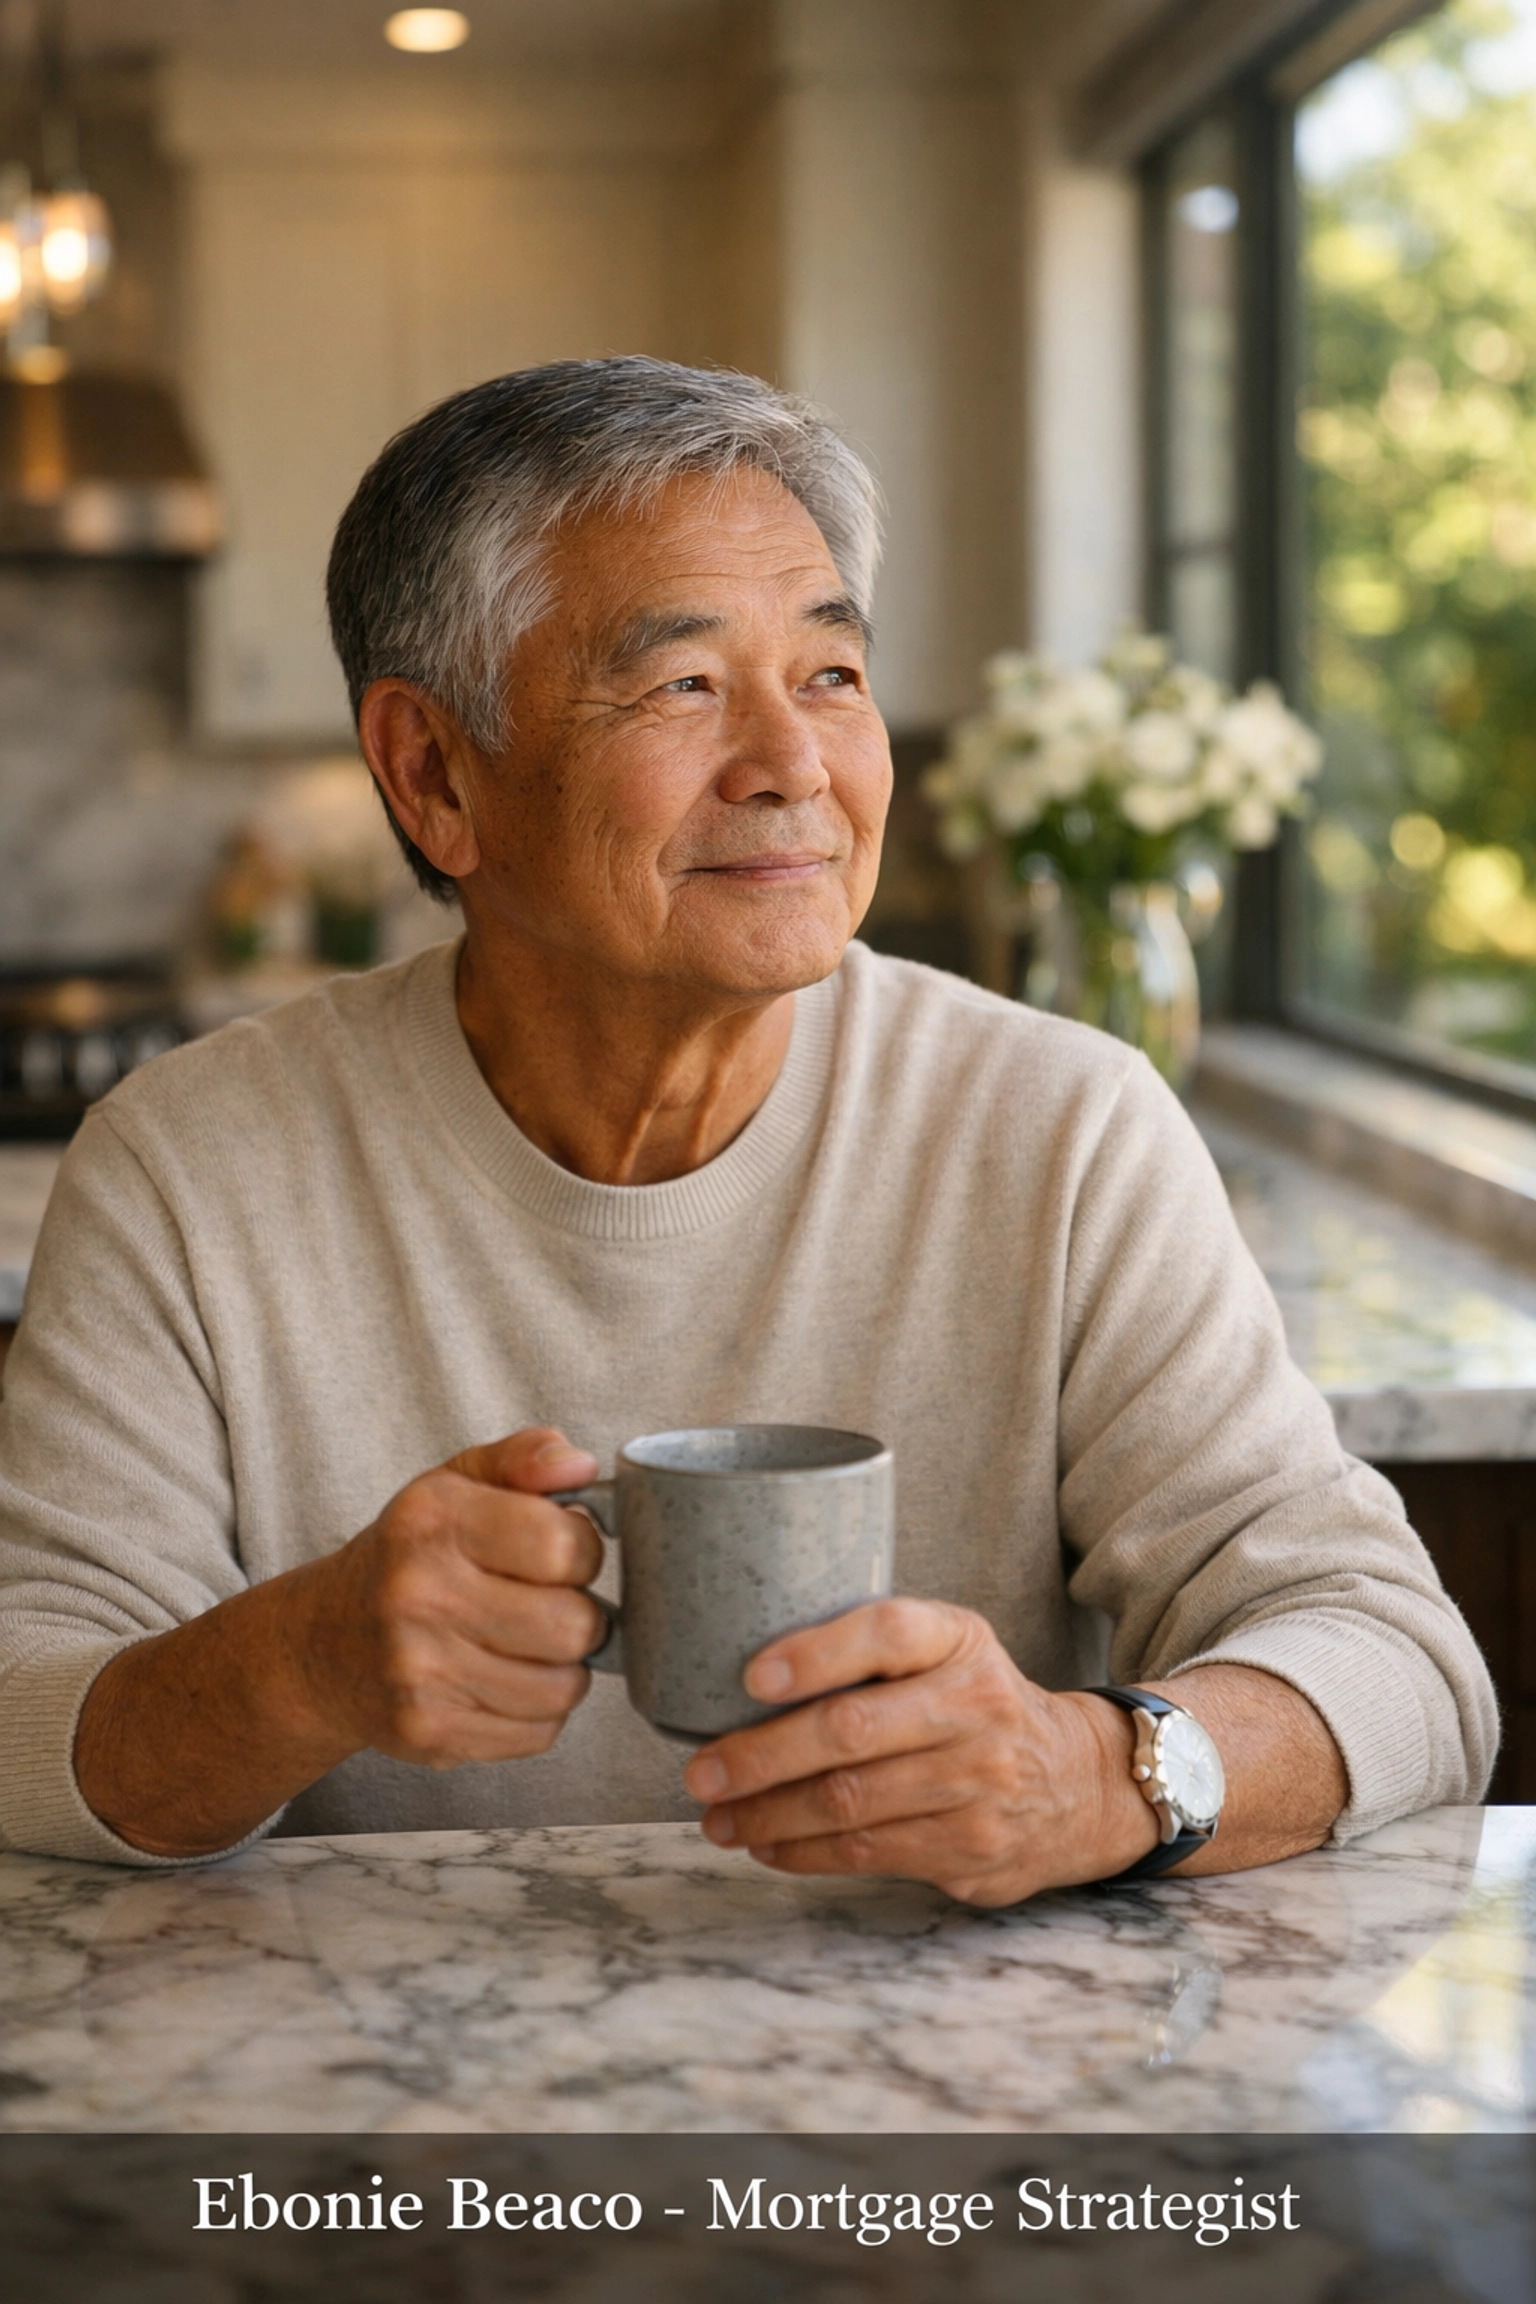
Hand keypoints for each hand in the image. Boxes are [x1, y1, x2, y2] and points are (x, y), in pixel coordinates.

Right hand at [301, 1425, 607, 1767]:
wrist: (320, 1644)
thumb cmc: (407, 1558)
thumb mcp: (454, 1484)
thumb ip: (523, 1458)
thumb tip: (580, 1467)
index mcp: (432, 1521)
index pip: (562, 1546)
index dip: (584, 1550)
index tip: (564, 1553)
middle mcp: (417, 1596)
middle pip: (573, 1625)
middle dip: (583, 1614)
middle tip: (553, 1605)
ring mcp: (420, 1672)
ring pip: (564, 1687)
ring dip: (564, 1668)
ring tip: (530, 1645)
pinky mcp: (428, 1732)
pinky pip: (540, 1733)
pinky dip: (538, 1711)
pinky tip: (506, 1681)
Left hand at [681, 1599, 1158, 1905]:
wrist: (1080, 1781)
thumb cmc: (976, 1704)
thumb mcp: (948, 1649)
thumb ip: (873, 1650)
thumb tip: (739, 1669)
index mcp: (960, 1641)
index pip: (885, 1633)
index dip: (815, 1654)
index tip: (750, 1677)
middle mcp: (975, 1707)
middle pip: (852, 1733)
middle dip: (762, 1756)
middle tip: (701, 1772)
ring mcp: (977, 1784)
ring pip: (850, 1803)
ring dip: (769, 1815)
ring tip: (718, 1817)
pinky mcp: (971, 1848)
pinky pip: (868, 1853)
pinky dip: (804, 1852)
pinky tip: (766, 1844)